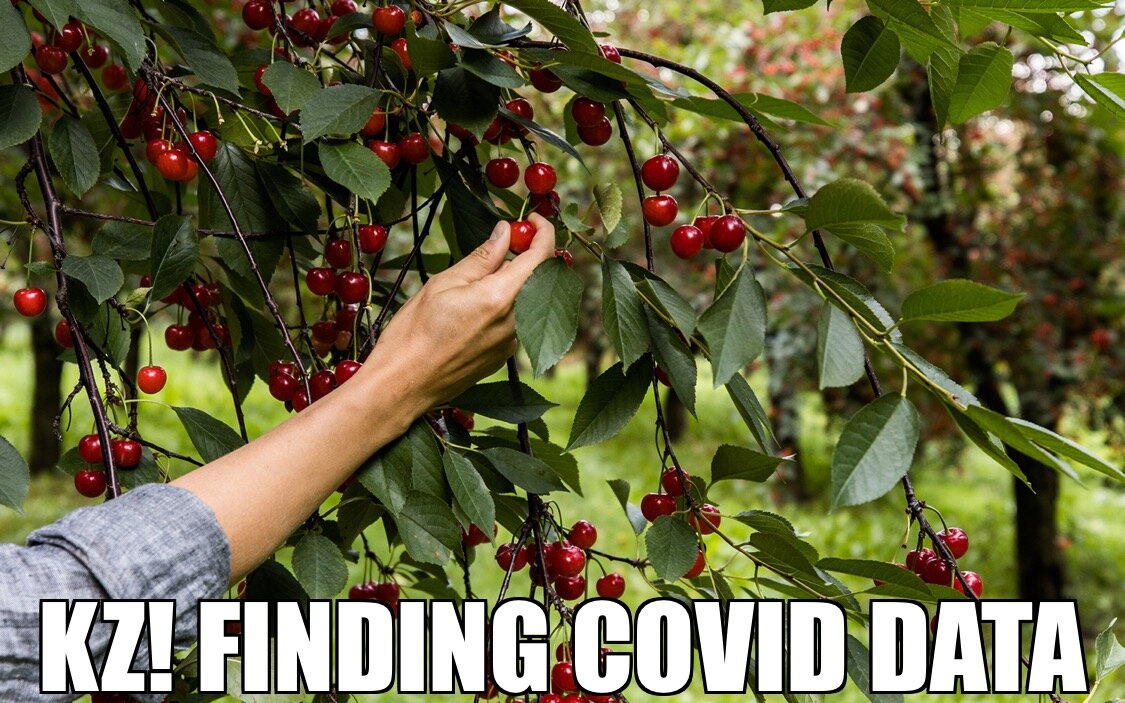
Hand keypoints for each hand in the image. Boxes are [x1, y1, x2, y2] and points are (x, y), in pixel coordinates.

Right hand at [366, 213, 555, 411]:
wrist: (404, 385)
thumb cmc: (415, 333)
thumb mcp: (444, 284)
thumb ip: (482, 258)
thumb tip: (505, 232)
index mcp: (502, 297)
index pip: (542, 255)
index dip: (542, 231)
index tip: (531, 218)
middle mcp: (517, 322)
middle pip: (538, 277)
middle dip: (526, 254)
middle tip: (502, 241)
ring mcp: (513, 342)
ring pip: (526, 299)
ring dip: (513, 281)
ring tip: (476, 279)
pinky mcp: (504, 356)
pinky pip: (515, 320)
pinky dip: (504, 303)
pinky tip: (474, 306)